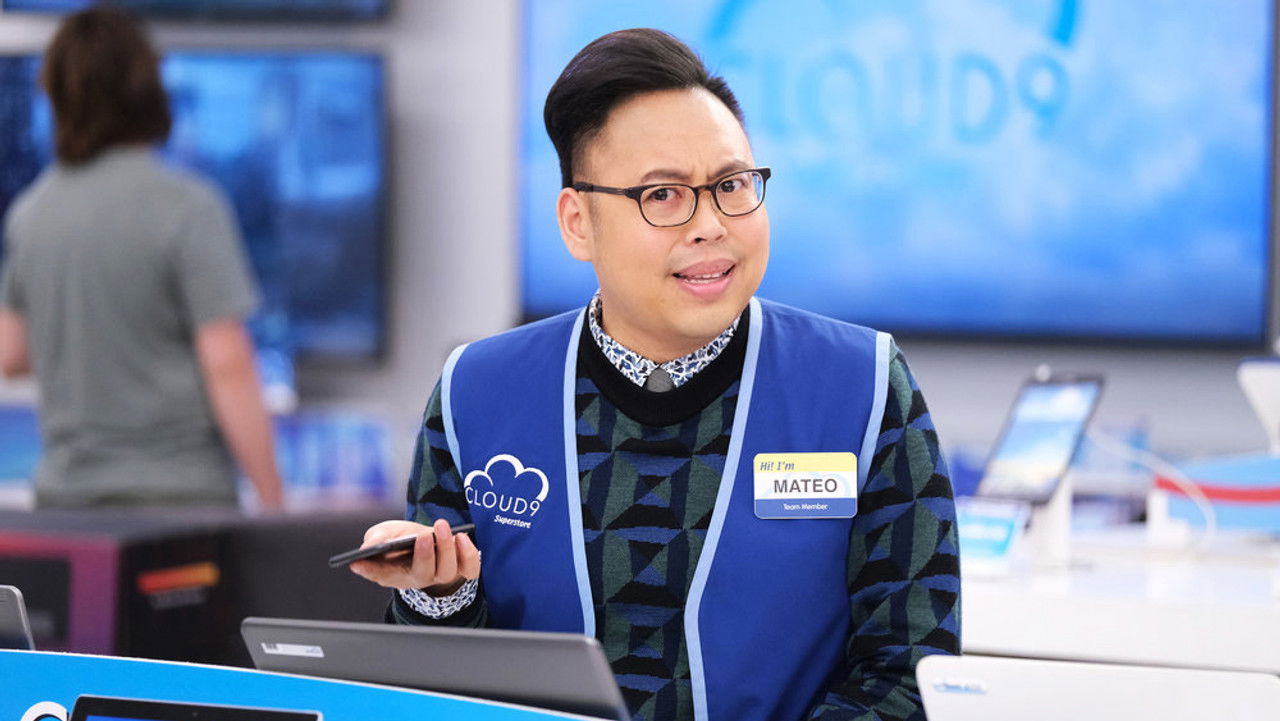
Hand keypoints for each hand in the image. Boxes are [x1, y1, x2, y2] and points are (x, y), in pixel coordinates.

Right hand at [349, 518, 480, 592]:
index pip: (380, 575)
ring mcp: (440, 575)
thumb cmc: (401, 538)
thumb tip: (370, 546)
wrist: (427, 540)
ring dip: (446, 548)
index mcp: (392, 572)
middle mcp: (417, 577)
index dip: (370, 570)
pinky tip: (461, 536)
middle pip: (422, 574)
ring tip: (440, 526)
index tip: (359, 562)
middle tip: (422, 536)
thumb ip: (376, 538)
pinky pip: (469, 568)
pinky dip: (468, 554)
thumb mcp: (384, 532)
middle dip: (424, 555)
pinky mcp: (461, 569)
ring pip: (446, 571)